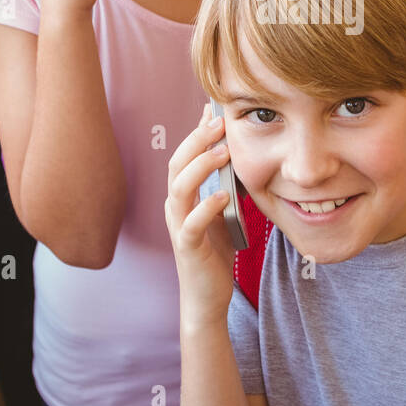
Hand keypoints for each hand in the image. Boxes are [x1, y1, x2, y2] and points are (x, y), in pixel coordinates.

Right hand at [165, 103, 239, 327]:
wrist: (206, 296)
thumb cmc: (213, 251)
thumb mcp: (218, 210)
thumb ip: (220, 182)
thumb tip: (230, 153)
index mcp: (181, 196)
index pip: (184, 155)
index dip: (196, 131)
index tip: (213, 109)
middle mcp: (174, 208)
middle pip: (177, 165)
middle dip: (197, 140)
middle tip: (220, 121)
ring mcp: (178, 227)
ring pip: (179, 189)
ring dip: (200, 167)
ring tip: (223, 152)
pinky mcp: (187, 248)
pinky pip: (191, 225)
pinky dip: (205, 207)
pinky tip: (221, 196)